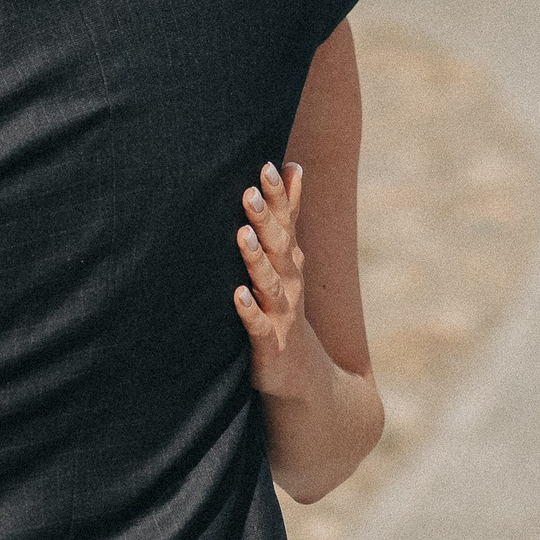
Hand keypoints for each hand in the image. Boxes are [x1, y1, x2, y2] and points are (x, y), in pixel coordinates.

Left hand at [235, 160, 308, 395]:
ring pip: (269, 282)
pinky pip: (257, 324)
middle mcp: (289, 281)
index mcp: (289, 259)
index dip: (281, 195)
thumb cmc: (282, 304)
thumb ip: (286, 214)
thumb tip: (292, 164)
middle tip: (251, 190)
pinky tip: (237, 295)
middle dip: (266, 218)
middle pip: (279, 245)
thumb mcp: (286, 257)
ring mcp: (280, 312)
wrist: (302, 375)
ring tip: (243, 235)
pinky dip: (248, 310)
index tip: (270, 165)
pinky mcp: (269, 342)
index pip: (287, 221)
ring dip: (256, 258)